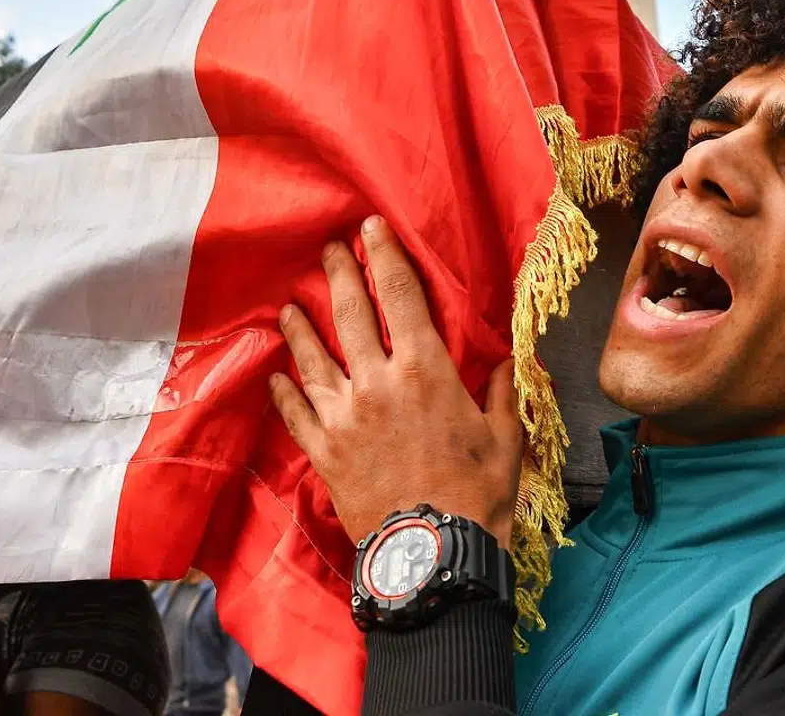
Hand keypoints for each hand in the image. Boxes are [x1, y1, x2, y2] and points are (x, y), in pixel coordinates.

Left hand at [271, 215, 523, 546]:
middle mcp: (377, 384)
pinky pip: (297, 415)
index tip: (370, 228)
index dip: (385, 257)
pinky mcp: (324, 453)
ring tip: (290, 305)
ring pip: (313, 360)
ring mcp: (343, 418)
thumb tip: (508, 360)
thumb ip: (502, 392)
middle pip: (350, 317)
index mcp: (425, 371)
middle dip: (339, 276)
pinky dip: (285, 393)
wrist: (434, 556)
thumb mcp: (505, 438)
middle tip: (329, 249)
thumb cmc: (478, 495)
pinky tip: (277, 376)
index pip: (400, 297)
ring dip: (301, 329)